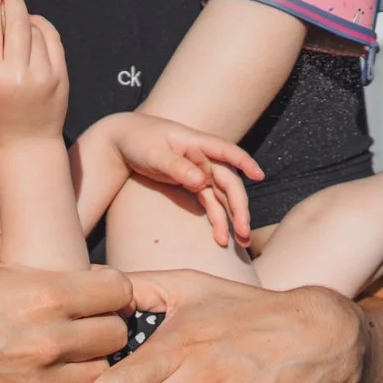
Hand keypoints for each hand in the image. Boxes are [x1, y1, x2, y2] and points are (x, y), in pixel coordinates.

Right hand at [0, 0, 67, 143]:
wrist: (28, 141)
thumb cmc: (1, 112)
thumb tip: (3, 13)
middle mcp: (18, 74)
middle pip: (16, 23)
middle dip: (11, 1)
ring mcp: (43, 74)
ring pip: (34, 29)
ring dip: (26, 16)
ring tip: (19, 15)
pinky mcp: (60, 76)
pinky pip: (53, 40)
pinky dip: (43, 27)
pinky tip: (36, 25)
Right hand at [0, 234, 135, 382]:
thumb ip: (13, 244)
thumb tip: (41, 240)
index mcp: (43, 294)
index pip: (118, 291)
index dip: (113, 287)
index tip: (101, 289)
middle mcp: (49, 340)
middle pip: (117, 336)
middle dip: (107, 325)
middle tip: (90, 320)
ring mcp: (36, 382)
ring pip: (101, 378)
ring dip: (93, 365)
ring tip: (75, 355)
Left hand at [85, 114, 261, 247]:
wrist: (124, 142)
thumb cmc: (139, 140)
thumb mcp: (154, 153)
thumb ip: (177, 167)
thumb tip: (202, 181)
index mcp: (198, 143)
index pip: (227, 151)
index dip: (244, 162)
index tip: (258, 175)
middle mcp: (205, 158)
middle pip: (229, 182)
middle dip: (239, 206)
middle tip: (243, 231)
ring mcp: (201, 172)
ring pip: (223, 197)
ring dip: (233, 218)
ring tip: (240, 242)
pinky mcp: (194, 184)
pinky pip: (210, 204)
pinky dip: (217, 220)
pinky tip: (221, 238)